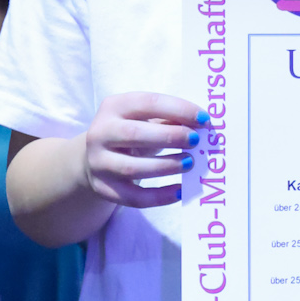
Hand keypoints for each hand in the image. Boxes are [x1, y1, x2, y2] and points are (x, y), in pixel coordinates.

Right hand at [83, 91, 204, 209]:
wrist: (95, 158)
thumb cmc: (131, 132)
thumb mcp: (143, 118)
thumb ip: (168, 119)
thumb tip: (201, 126)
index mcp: (114, 106)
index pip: (148, 103)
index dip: (178, 110)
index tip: (204, 119)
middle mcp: (101, 133)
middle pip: (135, 134)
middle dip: (170, 136)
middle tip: (196, 141)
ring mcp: (99, 162)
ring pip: (132, 168)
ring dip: (166, 165)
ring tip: (190, 163)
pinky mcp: (104, 188)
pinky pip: (133, 197)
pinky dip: (159, 196)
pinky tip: (180, 191)